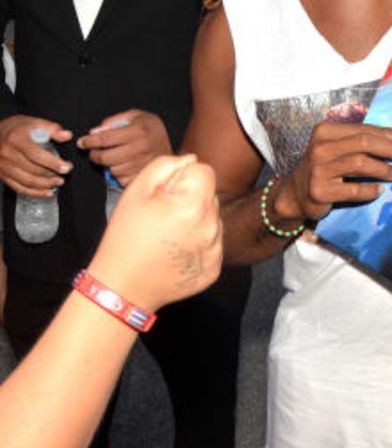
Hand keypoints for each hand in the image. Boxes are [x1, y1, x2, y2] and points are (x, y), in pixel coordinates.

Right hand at [0, 115, 72, 196]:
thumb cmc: (15, 128)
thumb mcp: (33, 122)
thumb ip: (52, 128)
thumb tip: (67, 135)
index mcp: (16, 139)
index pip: (36, 155)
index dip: (53, 163)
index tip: (66, 167)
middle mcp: (8, 154)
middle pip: (32, 170)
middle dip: (52, 174)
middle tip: (65, 173)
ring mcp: (3, 166)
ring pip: (27, 181)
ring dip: (45, 185)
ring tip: (58, 182)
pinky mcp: (2, 175)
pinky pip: (19, 188)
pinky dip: (35, 193)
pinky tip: (47, 192)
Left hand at [77, 110, 170, 186]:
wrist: (176, 152)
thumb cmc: (152, 131)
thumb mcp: (136, 116)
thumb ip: (114, 120)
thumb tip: (94, 132)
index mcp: (138, 131)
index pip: (105, 138)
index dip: (89, 141)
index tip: (83, 142)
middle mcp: (141, 148)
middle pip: (105, 157)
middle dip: (95, 154)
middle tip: (95, 150)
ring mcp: (142, 164)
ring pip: (111, 169)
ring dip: (108, 164)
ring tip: (114, 157)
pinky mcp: (143, 176)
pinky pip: (120, 179)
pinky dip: (118, 173)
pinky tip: (123, 165)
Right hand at [88, 155, 221, 310]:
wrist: (120, 288)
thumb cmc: (125, 237)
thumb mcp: (136, 191)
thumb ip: (165, 166)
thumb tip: (190, 159)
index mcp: (193, 205)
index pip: (204, 171)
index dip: (182, 178)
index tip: (164, 195)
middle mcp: (211, 227)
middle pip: (209, 195)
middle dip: (190, 199)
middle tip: (162, 217)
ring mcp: (214, 250)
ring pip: (213, 219)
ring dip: (196, 220)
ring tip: (167, 236)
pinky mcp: (213, 268)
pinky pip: (212, 243)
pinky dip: (197, 243)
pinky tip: (174, 251)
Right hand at [270, 121, 391, 223]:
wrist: (295, 193)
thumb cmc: (324, 167)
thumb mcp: (336, 148)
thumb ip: (359, 141)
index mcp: (324, 131)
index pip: (362, 129)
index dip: (386, 134)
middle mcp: (319, 148)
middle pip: (363, 143)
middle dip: (390, 149)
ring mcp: (318, 170)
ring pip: (359, 164)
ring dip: (383, 169)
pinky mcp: (320, 192)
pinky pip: (353, 189)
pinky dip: (370, 190)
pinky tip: (380, 190)